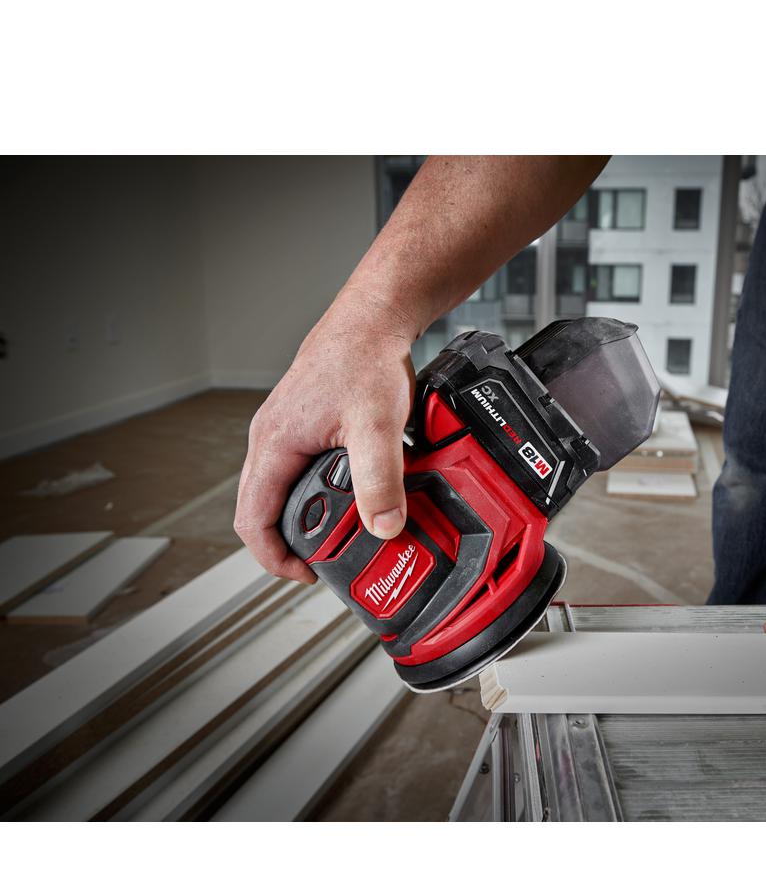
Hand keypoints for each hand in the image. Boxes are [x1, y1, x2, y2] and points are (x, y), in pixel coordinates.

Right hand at [234, 287, 416, 582]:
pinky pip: (300, 473)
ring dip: (309, 519)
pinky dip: (320, 495)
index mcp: (274, 445)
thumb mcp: (377, 426)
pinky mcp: (306, 426)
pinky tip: (353, 497)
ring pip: (283, 491)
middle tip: (332, 561)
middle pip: (264, 510)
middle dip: (294, 543)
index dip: (275, 558)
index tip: (308, 575)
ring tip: (345, 535)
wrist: (372, 320)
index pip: (253, 521)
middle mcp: (271, 441)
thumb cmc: (364, 360)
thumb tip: (383, 528)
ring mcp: (286, 433)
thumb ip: (379, 479)